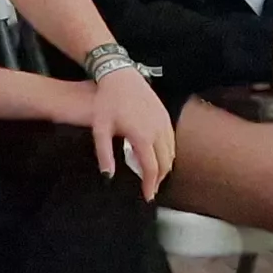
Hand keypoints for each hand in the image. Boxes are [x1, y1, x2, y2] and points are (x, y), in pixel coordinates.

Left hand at [89, 69, 175, 196]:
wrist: (120, 75)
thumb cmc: (107, 101)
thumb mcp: (100, 129)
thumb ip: (104, 154)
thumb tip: (108, 177)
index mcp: (142, 136)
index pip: (151, 168)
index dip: (150, 185)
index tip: (147, 196)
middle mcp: (157, 130)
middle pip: (165, 163)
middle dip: (159, 179)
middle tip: (151, 189)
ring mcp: (163, 121)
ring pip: (171, 152)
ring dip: (165, 166)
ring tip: (154, 176)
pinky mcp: (165, 115)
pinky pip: (171, 140)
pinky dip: (168, 153)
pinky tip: (158, 157)